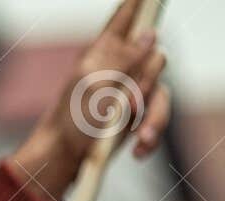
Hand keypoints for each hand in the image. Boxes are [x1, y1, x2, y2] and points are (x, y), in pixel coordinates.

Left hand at [9, 0, 171, 195]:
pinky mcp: (137, 119)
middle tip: (128, 104)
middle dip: (145, 84)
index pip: (124, 18)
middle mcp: (121, 69)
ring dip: (153, 117)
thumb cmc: (70, 123)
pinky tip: (137, 150)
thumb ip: (124, 59)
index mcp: (103, 52)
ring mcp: (130, 94)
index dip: (137, 5)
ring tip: (139, 138)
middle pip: (155, 59)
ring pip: (161, 93)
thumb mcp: (94, 85)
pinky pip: (157, 119)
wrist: (64, 161)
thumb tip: (150, 34)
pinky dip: (150, 136)